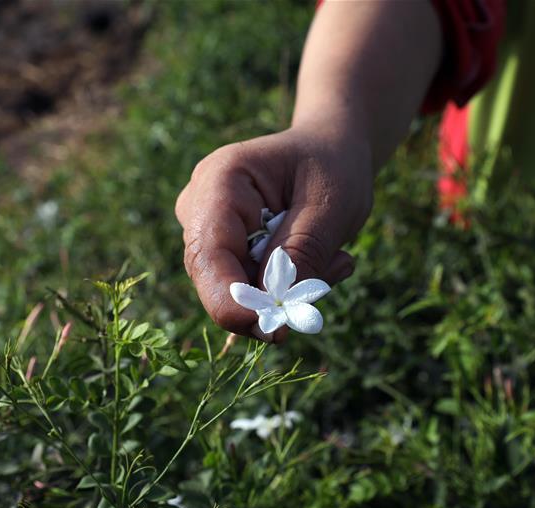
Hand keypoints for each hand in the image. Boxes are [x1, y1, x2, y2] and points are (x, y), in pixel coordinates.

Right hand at [175, 125, 372, 340]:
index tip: (277, 331)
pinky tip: (323, 260)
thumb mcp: (330, 207)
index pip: (207, 256)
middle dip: (272, 297)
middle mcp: (198, 206)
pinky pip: (248, 289)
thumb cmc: (332, 166)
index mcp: (219, 181)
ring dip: (288, 290)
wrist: (332, 149)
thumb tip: (275, 319)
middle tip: (335, 270)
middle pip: (214, 280)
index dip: (233, 302)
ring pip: (234, 291)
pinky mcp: (222, 251)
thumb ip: (301, 256)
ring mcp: (205, 229)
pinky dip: (288, 287)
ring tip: (336, 258)